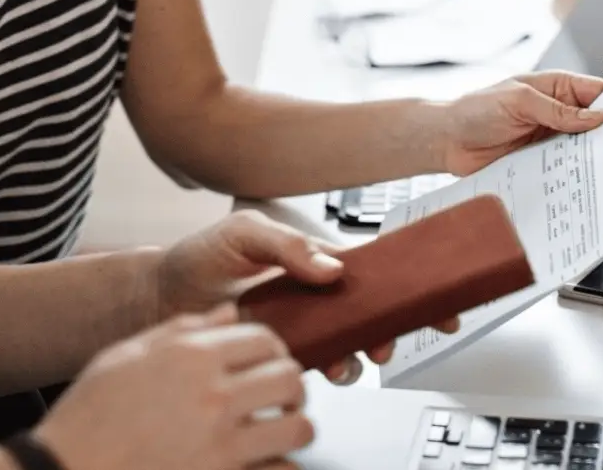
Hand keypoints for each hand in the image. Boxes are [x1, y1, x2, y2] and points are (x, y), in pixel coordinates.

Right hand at [35, 304, 311, 469]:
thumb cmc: (89, 415)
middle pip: (290, 378)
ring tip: (277, 432)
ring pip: (298, 428)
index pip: (265, 339)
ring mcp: (221, 445)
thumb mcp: (126, 355)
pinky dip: (281, 468)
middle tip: (279, 397)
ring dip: (292, 428)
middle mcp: (213, 397)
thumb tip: (230, 314)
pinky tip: (264, 463)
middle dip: (290, 386)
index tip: (267, 363)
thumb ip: (183, 329)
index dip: (272, 350)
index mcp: (191, 357)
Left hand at [155, 211, 460, 382]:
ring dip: (361, 354)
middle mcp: (317, 294)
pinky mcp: (286, 352)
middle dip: (395, 328)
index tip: (440, 298)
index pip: (374, 269)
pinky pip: (320, 364)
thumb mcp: (245, 233)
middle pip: (373, 312)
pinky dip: (331, 369)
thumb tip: (331, 268)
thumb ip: (288, 245)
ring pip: (351, 344)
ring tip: (352, 358)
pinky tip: (324, 367)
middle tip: (392, 340)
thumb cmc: (204, 255)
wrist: (162, 295)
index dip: (410, 283)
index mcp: (317, 259)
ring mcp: (304, 326)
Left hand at [439, 71, 602, 175]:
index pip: (597, 92)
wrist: (447, 141)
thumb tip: (595, 117)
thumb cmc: (476, 110)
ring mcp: (551, 138)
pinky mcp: (543, 162)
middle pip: (596, 123)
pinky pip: (566, 168)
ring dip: (596, 157)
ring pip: (584, 148)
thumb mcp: (518, 101)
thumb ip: (556, 110)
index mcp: (556, 88)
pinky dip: (576, 175)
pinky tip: (587, 184)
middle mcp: (558, 113)